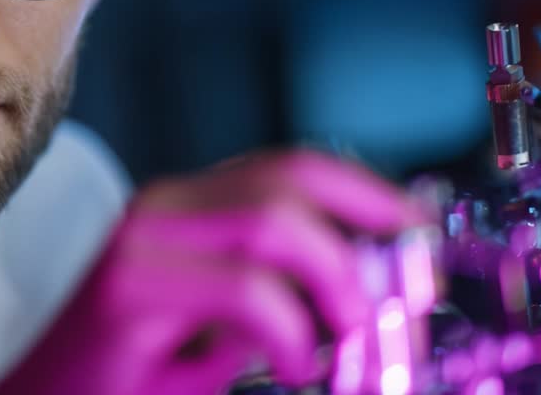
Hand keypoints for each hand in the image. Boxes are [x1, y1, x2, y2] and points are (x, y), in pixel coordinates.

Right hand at [0, 149, 428, 394]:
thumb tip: (366, 290)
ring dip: (335, 282)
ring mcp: (138, 244)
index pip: (285, 166)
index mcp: (181, 207)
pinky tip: (292, 363)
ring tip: (347, 339)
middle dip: (361, 239)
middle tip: (391, 307)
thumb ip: (273, 296)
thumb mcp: (212, 328)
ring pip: (270, 223)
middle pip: (286, 183)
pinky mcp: (125, 293)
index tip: (415, 225)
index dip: (362, 188)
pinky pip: (243, 289)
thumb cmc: (126, 374)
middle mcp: (158, 209)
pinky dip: (290, 331)